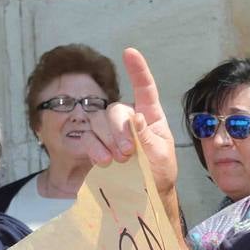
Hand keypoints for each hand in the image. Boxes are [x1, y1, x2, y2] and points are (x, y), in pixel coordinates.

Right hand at [85, 48, 178, 197]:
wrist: (147, 196)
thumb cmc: (159, 173)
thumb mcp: (161, 157)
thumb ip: (149, 138)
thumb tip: (137, 118)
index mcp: (150, 116)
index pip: (145, 89)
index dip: (137, 70)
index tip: (129, 53)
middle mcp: (128, 119)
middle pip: (115, 108)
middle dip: (118, 128)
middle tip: (127, 151)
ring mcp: (110, 132)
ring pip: (98, 121)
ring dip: (107, 138)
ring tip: (119, 159)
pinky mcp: (97, 146)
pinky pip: (88, 138)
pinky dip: (94, 147)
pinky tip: (103, 160)